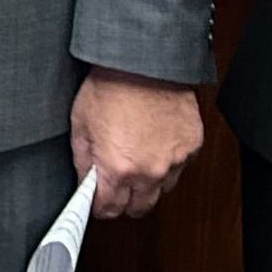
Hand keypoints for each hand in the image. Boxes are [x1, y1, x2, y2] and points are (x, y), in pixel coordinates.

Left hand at [72, 68, 200, 217]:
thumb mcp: (80, 124)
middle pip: (139, 209)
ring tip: (137, 157)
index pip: (110, 210)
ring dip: (149, 182)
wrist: (142, 61)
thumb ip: (83, 161)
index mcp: (118, 168)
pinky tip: (155, 141)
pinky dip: (168, 160)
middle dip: (125, 201)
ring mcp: (174, 160)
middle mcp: (149, 171)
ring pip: (162, 190)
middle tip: (116, 185)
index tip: (98, 202)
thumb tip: (85, 182)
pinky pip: (180, 166)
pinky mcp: (191, 147)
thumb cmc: (110, 86)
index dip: (100, 207)